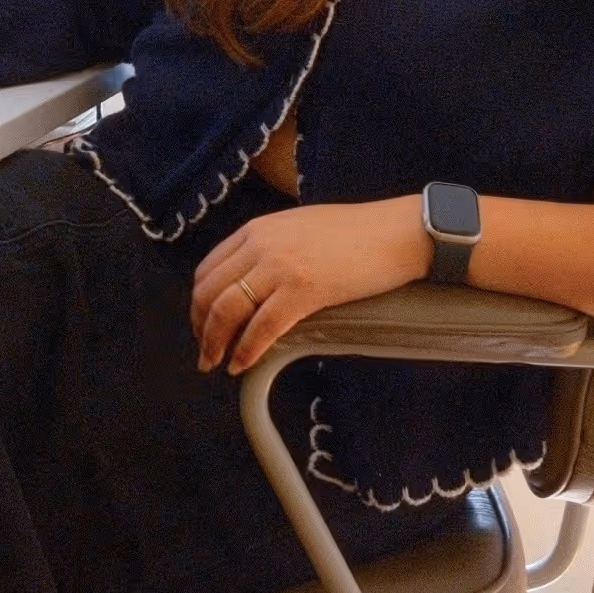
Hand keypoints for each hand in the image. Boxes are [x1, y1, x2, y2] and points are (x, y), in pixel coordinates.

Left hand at [190, 197, 430, 375]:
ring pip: (227, 310)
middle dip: (200, 327)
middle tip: (205, 352)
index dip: (198, 303)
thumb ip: (269, 248)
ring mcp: (280, 265)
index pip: (207, 268)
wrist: (395, 231)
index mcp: (256, 229)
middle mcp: (260, 244)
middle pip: (209, 292)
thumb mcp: (297, 228)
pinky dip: (247, 350)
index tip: (201, 324)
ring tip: (216, 363)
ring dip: (215, 343)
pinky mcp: (304, 290)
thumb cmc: (355, 233)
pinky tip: (243, 364)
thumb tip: (251, 282)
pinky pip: (263, 327)